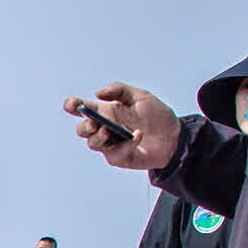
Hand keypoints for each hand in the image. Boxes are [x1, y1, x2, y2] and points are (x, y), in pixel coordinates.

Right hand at [65, 84, 181, 170]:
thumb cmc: (157, 116)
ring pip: (93, 143)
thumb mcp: (140, 96)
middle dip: (84, 126)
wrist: (174, 136)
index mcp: (106, 112)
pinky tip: (138, 136)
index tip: (73, 104)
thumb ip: (119, 90)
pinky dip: (126, 144)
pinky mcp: (119, 157)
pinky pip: (115, 153)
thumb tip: (97, 93)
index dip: (72, 106)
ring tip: (111, 131)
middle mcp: (105, 128)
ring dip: (99, 137)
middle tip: (94, 123)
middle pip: (82, 130)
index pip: (83, 109)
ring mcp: (110, 144)